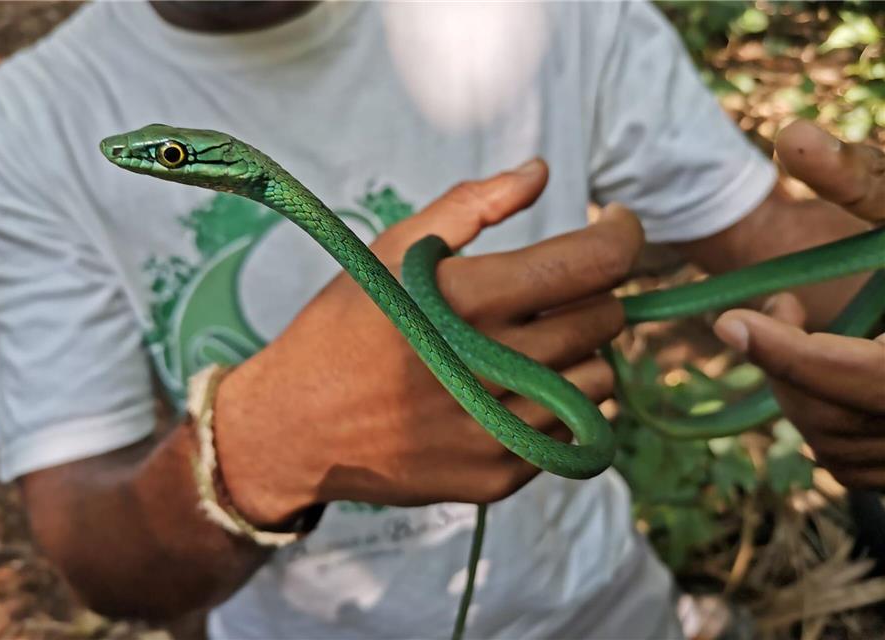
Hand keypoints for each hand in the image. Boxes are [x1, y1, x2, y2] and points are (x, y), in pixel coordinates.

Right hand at [214, 160, 644, 526]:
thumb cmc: (343, 328)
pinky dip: (558, 406)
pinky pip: (573, 434)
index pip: (592, 263)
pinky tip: (513, 392)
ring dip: (579, 354)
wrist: (294, 427)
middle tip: (553, 292)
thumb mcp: (392, 251)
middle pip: (604, 321)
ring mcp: (495, 430)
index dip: (621, 235)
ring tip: (529, 347)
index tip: (615, 226)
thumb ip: (471, 204)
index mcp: (465, 300)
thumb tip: (540, 172)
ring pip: (600, 380)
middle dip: (592, 294)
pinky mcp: (496, 476)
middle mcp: (488, 367)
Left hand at [714, 121, 884, 488]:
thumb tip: (790, 137)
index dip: (785, 351)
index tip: (728, 320)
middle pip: (836, 419)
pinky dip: (828, 421)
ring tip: (807, 331)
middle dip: (788, 364)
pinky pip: (854, 465)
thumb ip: (867, 179)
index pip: (855, 375)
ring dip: (802, 391)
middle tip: (778, 309)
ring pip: (838, 447)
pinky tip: (832, 371)